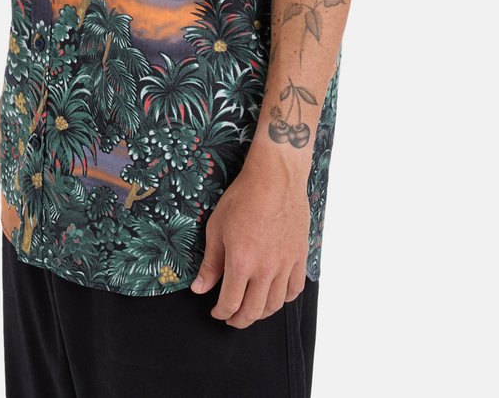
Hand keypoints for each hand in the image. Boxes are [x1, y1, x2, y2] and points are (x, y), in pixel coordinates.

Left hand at [190, 156, 309, 327]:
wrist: (274, 178)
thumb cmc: (243, 197)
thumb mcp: (217, 228)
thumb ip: (210, 263)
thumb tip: (200, 289)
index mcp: (241, 263)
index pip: (230, 303)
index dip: (221, 313)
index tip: (216, 312)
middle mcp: (265, 270)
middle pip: (253, 311)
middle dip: (239, 320)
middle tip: (231, 318)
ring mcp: (285, 265)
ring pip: (275, 304)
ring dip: (261, 313)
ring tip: (252, 309)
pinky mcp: (299, 257)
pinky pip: (295, 289)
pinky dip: (284, 298)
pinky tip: (276, 294)